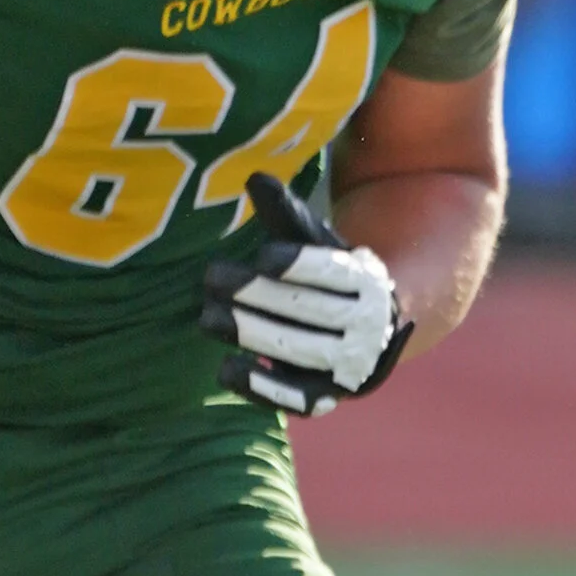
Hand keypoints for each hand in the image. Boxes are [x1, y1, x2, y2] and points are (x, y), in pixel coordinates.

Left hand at [201, 172, 411, 417]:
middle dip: (256, 294)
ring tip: (207, 319)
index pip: (332, 273)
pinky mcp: (325, 398)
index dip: (298, 265)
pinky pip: (295, 398)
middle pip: (308, 310)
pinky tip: (227, 369)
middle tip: (210, 278)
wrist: (368, 333)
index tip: (262, 257)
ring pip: (299, 351)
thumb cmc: (328, 278)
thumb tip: (254, 178)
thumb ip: (286, 215)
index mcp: (367, 283)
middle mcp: (364, 328)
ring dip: (251, 335)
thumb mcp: (314, 243)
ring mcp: (346, 367)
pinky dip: (262, 386)